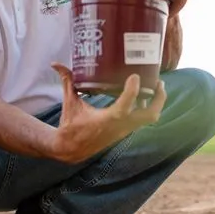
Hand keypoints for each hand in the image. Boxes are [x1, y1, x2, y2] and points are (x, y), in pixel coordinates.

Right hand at [48, 63, 166, 163]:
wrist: (71, 149)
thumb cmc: (71, 125)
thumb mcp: (69, 102)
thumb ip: (67, 81)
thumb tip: (56, 64)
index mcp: (107, 119)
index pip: (125, 106)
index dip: (132, 91)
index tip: (135, 76)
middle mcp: (120, 126)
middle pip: (149, 115)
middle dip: (158, 98)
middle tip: (158, 81)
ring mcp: (125, 130)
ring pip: (149, 118)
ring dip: (156, 103)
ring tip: (156, 86)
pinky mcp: (125, 131)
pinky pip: (142, 119)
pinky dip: (146, 107)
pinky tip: (143, 96)